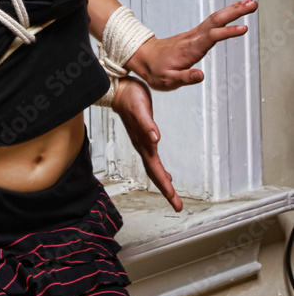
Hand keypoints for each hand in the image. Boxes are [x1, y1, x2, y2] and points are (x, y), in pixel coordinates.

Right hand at [112, 76, 182, 211]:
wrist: (118, 90)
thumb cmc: (130, 97)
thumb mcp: (140, 108)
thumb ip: (147, 124)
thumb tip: (156, 139)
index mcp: (143, 143)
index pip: (156, 170)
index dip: (165, 186)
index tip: (174, 200)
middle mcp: (142, 146)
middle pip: (155, 174)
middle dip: (166, 190)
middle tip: (177, 205)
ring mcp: (142, 143)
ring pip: (154, 168)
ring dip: (163, 182)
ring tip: (172, 194)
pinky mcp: (143, 137)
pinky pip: (153, 159)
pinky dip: (160, 170)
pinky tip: (165, 173)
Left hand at [125, 0, 257, 89]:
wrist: (144, 57)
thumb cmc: (156, 71)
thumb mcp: (168, 80)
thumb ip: (185, 78)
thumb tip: (201, 75)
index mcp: (189, 49)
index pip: (211, 38)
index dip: (227, 32)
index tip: (243, 28)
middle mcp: (193, 38)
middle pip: (215, 21)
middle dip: (234, 12)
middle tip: (252, 4)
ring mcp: (194, 34)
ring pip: (215, 18)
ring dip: (233, 10)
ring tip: (250, 2)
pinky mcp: (195, 34)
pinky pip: (212, 21)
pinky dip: (225, 14)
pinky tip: (235, 10)